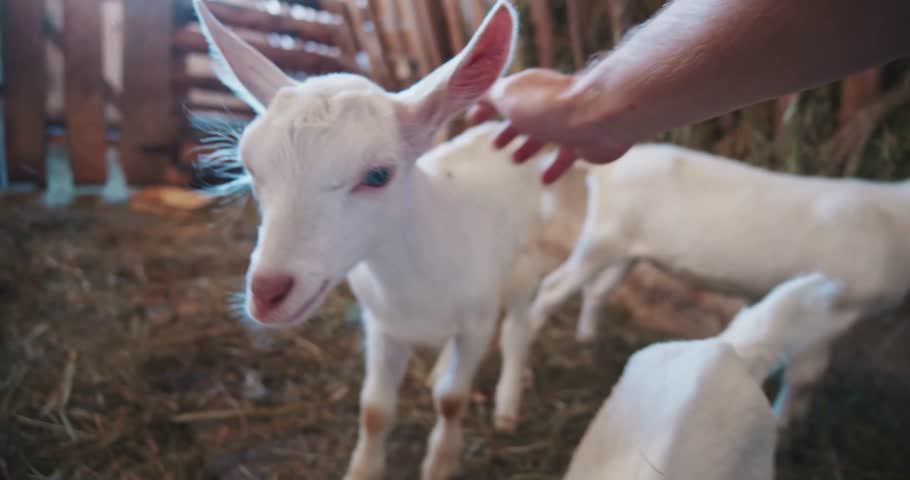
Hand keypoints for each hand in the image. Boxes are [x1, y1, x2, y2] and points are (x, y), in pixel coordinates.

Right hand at [468, 68, 632, 183]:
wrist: (596, 118)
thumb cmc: (547, 107)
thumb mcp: (508, 96)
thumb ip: (490, 96)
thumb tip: (476, 96)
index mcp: (527, 89)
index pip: (502, 95)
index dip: (486, 107)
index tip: (473, 120)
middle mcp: (547, 103)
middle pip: (525, 116)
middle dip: (509, 129)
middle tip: (495, 145)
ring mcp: (566, 122)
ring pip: (544, 136)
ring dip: (529, 147)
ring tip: (516, 160)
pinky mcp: (583, 142)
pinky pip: (565, 156)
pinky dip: (554, 168)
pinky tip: (544, 180)